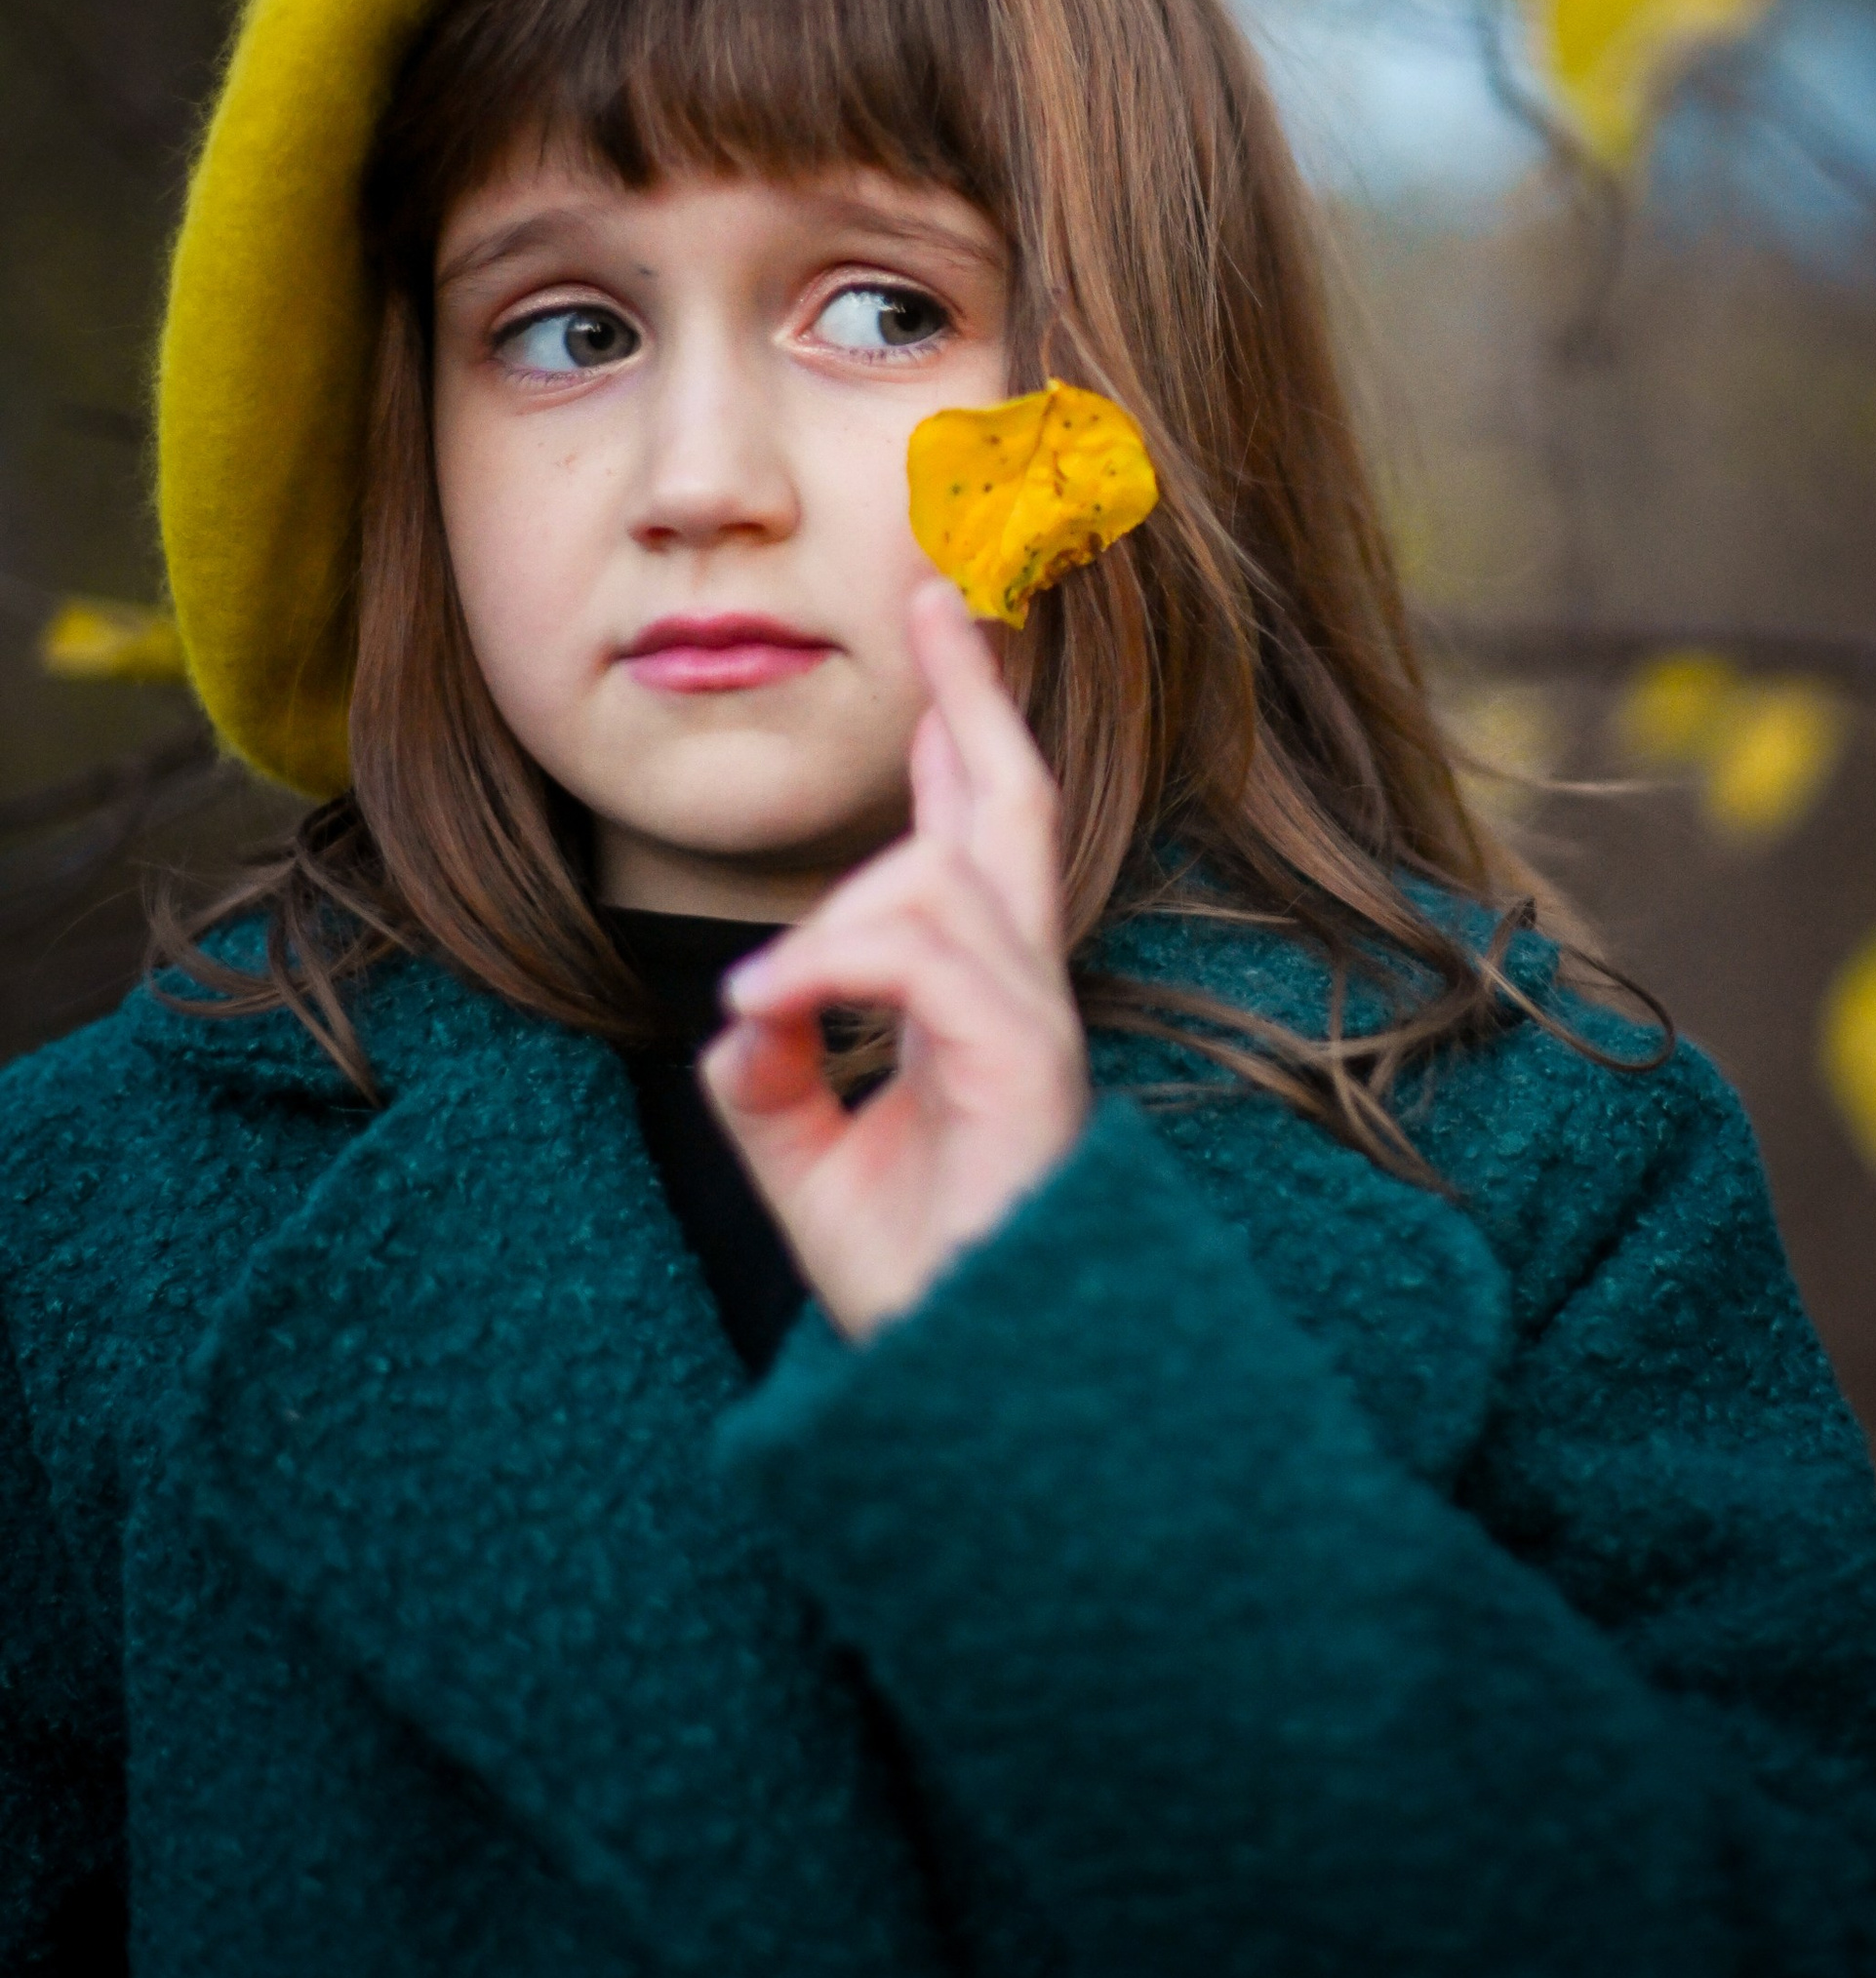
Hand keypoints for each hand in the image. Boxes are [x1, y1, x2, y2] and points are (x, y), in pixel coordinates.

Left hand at [699, 577, 1090, 1339]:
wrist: (972, 1390)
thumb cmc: (916, 1284)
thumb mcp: (805, 1165)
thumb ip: (770, 1075)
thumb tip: (742, 1008)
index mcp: (975, 1004)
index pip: (976, 835)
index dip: (962, 730)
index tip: (940, 632)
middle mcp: (1018, 995)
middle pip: (1008, 804)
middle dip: (973, 693)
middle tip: (935, 587)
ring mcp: (1031, 1028)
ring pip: (935, 882)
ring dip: (835, 924)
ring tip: (769, 998)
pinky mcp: (1026, 1070)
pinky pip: (927, 960)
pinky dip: (835, 967)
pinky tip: (773, 1009)